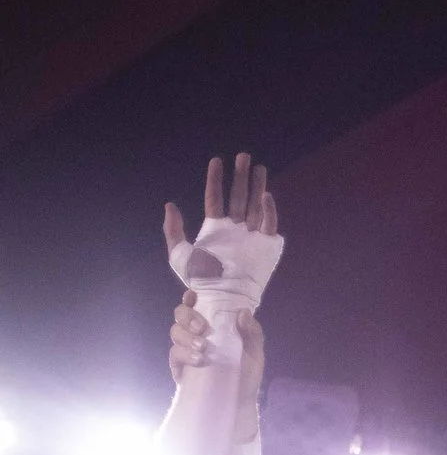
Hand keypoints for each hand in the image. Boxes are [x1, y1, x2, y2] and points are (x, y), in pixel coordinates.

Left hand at [164, 154, 283, 318]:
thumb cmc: (200, 281)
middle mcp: (235, 229)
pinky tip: (265, 195)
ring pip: (256, 206)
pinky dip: (269, 210)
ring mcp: (252, 236)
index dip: (215, 180)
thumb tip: (170, 205)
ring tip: (259, 168)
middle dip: (241, 176)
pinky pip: (269, 224)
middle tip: (243, 156)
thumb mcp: (179, 255)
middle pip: (239, 197)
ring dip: (257, 186)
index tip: (216, 160)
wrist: (222, 298)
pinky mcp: (267, 246)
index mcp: (215, 229)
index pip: (216, 198)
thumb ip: (173, 230)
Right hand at [167, 291, 265, 444]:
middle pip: (181, 315)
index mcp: (213, 326)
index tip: (193, 296)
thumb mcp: (255, 353)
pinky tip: (199, 360)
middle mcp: (196, 334)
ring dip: (187, 336)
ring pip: (175, 332)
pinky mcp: (179, 366)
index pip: (197, 306)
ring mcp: (186, 349)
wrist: (239, 401)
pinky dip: (185, 354)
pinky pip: (174, 354)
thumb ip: (251, 333)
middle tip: (202, 328)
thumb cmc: (247, 374)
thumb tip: (243, 312)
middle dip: (188, 316)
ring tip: (203, 347)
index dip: (191, 298)